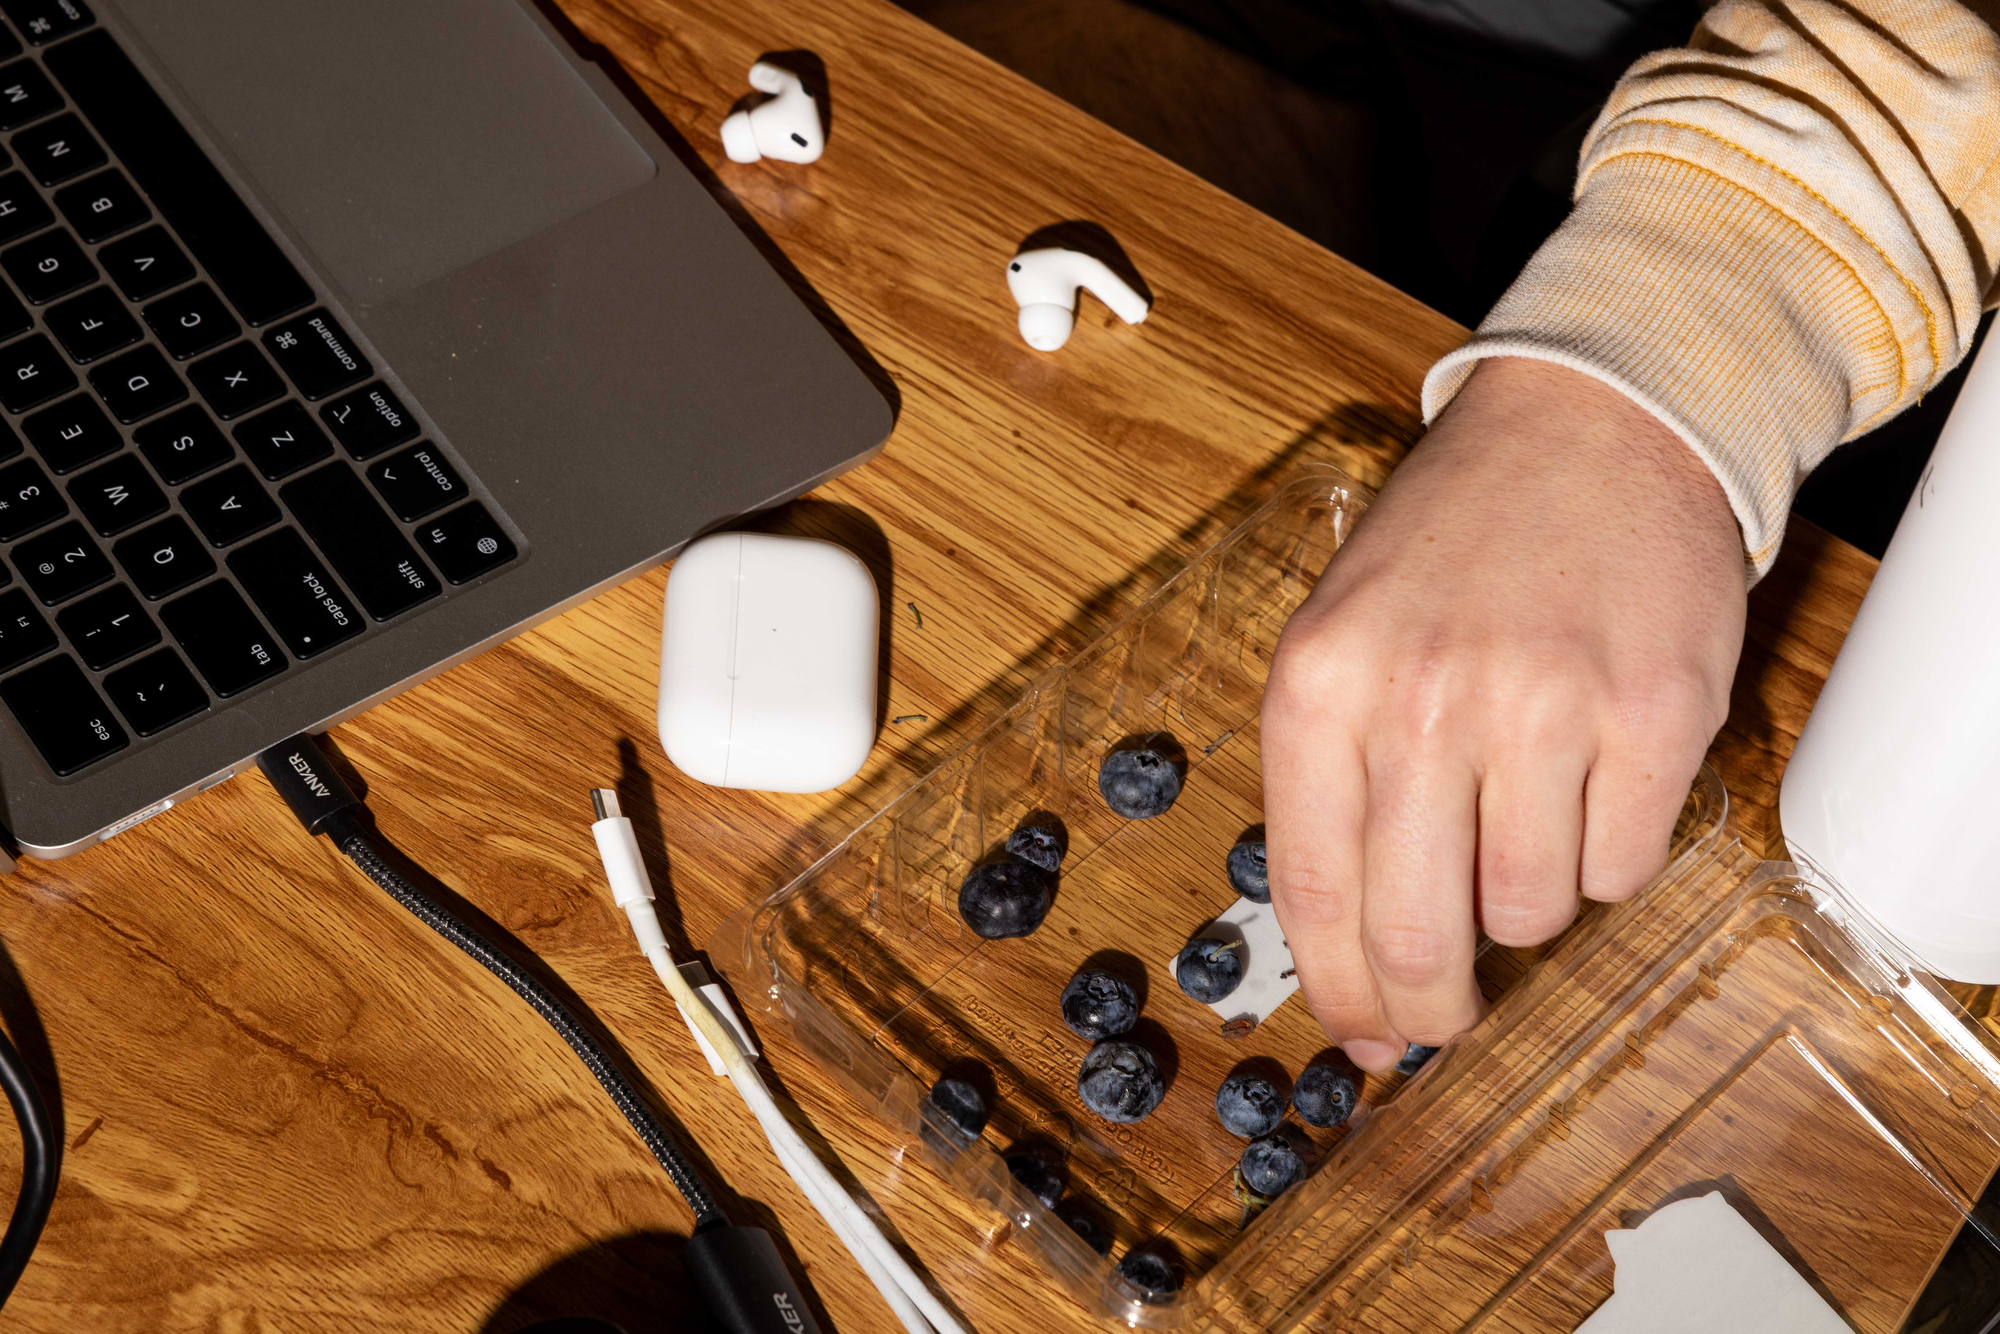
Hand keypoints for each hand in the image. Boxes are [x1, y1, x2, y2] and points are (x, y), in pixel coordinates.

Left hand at [1263, 357, 1745, 1070]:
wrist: (1590, 426)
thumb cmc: (1453, 545)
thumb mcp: (1341, 636)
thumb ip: (1331, 784)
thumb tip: (1348, 956)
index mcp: (1320, 688)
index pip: (1312, 896)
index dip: (1339, 993)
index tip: (1364, 1038)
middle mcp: (1421, 703)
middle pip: (1418, 936)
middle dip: (1434, 1007)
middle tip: (1450, 1016)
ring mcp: (1542, 709)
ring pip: (1529, 912)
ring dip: (1529, 900)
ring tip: (1529, 816)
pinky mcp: (1653, 716)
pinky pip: (1623, 870)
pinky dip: (1608, 855)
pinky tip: (1596, 781)